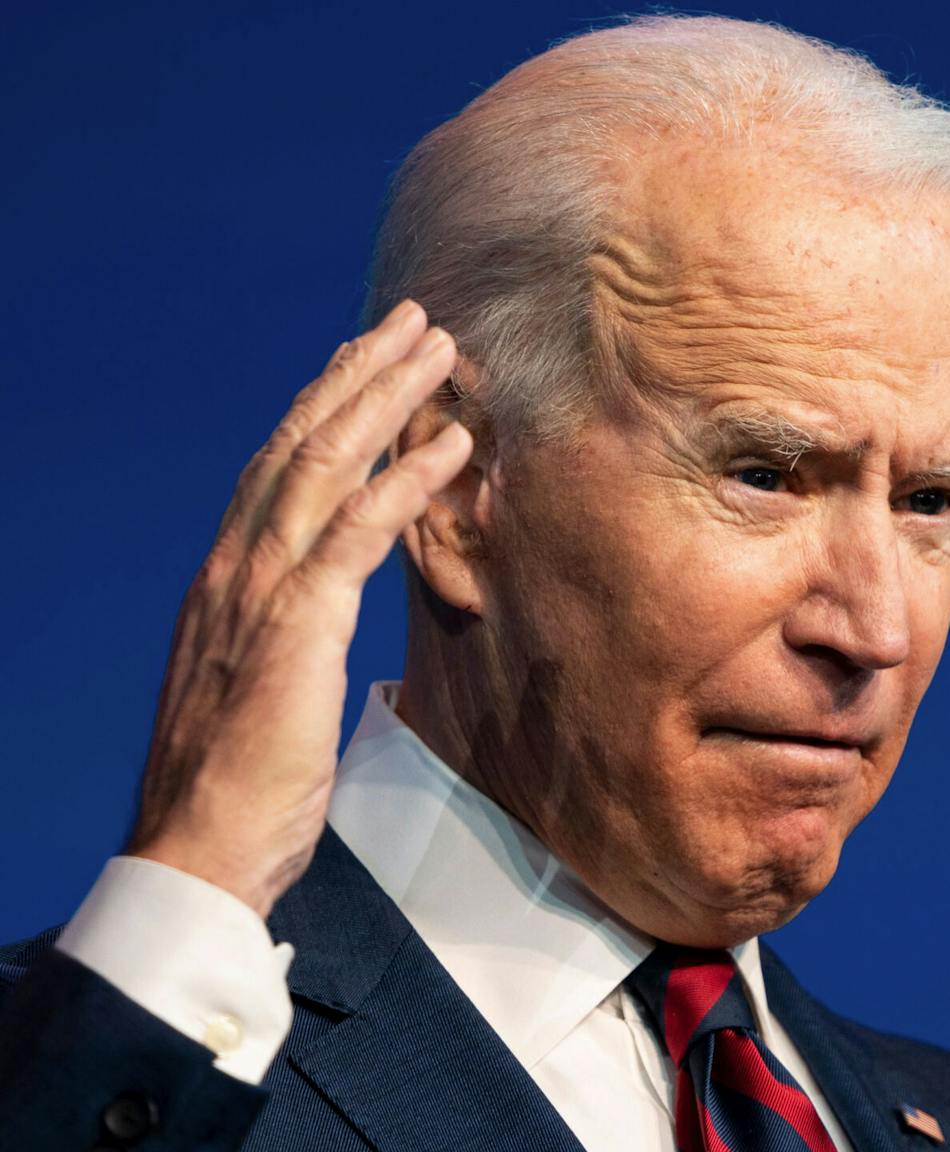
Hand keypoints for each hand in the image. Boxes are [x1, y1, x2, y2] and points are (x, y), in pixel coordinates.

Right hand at [125, 301, 470, 917]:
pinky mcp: (298, 626)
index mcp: (228, 581)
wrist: (197, 848)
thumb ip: (289, 639)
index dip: (321, 407)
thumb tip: (321, 621)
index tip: (361, 360)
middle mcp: (237, 568)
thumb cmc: (238, 784)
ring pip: (325, 466)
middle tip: (413, 322)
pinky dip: (408, 482)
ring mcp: (262, 592)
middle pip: (301, 443)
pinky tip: (455, 446)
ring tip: (439, 350)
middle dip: (359, 375)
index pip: (275, 469)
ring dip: (387, 400)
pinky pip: (358, 534)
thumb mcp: (266, 689)